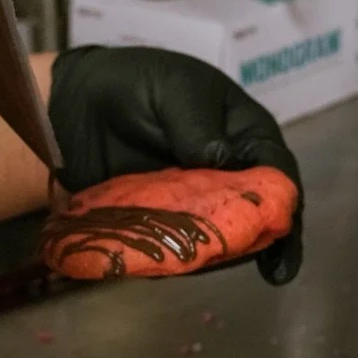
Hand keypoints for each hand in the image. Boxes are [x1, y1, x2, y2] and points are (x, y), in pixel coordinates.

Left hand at [48, 46, 303, 284]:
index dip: (287, 202)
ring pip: (225, 235)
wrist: (70, 107)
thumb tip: (222, 161)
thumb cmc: (130, 86)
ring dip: (227, 253)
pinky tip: (183, 266)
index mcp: (243, 133)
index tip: (286, 230)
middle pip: (259, 211)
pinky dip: (187, 258)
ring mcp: (197, 201)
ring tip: (221, 264)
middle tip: (274, 271)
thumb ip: (198, 127)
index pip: (277, 170)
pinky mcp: (166, 221)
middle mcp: (228, 171)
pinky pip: (184, 246)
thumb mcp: (172, 92)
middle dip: (266, 238)